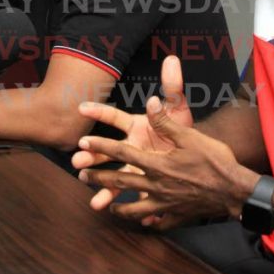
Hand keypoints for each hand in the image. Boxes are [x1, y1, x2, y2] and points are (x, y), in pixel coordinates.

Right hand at [72, 56, 192, 212]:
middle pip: (106, 151)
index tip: (81, 107)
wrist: (196, 153)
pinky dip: (128, 206)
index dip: (98, 111)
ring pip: (115, 178)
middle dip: (91, 155)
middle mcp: (130, 147)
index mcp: (135, 127)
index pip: (113, 117)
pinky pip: (135, 197)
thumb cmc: (182, 127)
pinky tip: (120, 213)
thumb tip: (172, 60)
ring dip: (103, 188)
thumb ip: (173, 86)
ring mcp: (135, 167)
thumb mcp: (178, 108)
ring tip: (95, 200)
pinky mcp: (145, 185)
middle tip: (77, 158)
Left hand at [76, 90, 258, 230]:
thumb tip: (151, 101)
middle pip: (121, 182)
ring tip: (107, 207)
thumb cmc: (214, 160)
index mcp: (157, 164)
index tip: (83, 142)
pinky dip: (150, 221)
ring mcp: (165, 204)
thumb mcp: (190, 136)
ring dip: (118, 207)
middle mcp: (156, 186)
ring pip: (134, 208)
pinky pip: (159, 221)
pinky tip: (146, 222)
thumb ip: (166, 121)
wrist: (234, 190)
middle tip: (81, 176)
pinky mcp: (177, 215)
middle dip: (99, 178)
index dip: (101, 146)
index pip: (122, 154)